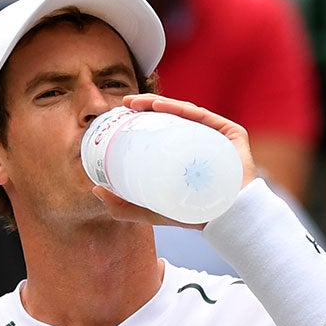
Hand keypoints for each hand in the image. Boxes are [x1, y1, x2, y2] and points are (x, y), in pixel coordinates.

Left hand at [91, 92, 258, 229]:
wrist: (228, 222)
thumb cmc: (194, 215)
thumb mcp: (152, 211)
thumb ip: (125, 205)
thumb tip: (94, 190)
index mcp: (185, 150)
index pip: (162, 128)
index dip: (141, 118)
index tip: (119, 115)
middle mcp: (200, 138)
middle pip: (171, 116)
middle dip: (146, 106)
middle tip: (123, 104)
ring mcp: (216, 134)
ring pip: (184, 112)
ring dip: (158, 103)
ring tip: (136, 103)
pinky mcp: (230, 133)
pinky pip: (202, 116)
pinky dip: (180, 109)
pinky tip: (159, 107)